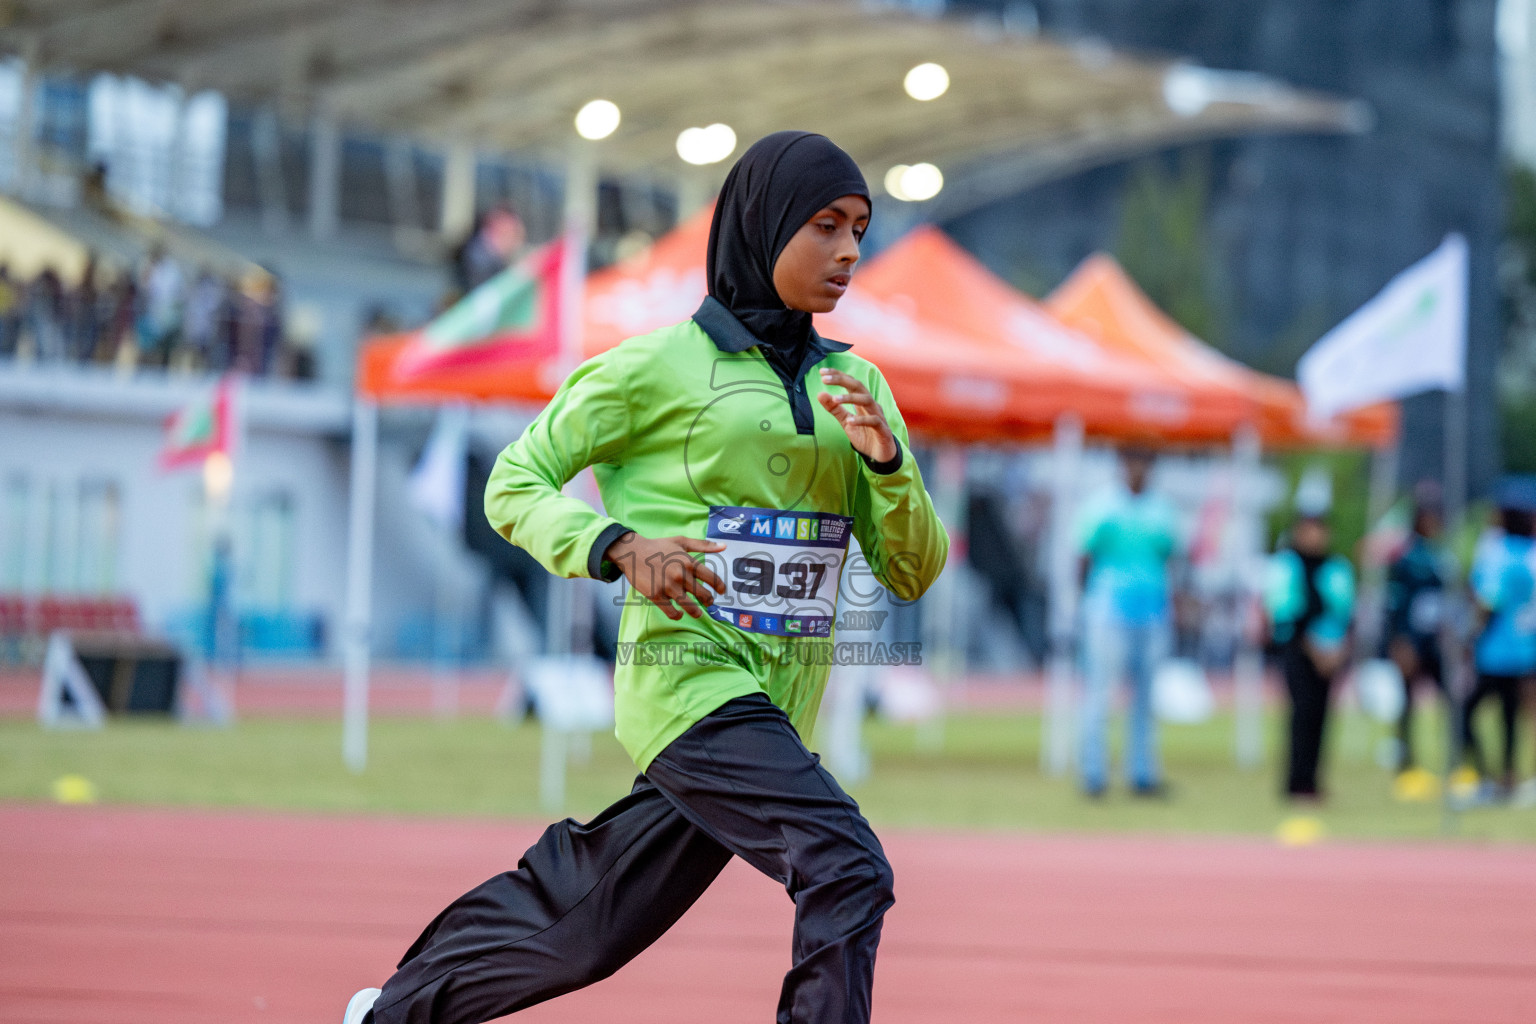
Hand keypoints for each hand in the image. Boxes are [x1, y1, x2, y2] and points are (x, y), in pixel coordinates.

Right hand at [605, 531, 725, 619]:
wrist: (633, 552)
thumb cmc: (658, 546)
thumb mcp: (681, 541)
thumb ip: (704, 545)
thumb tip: (724, 546)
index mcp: (689, 562)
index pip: (712, 578)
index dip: (720, 587)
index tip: (722, 591)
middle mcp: (681, 575)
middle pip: (704, 595)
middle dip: (709, 601)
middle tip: (708, 602)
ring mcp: (669, 587)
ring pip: (690, 607)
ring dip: (697, 613)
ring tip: (698, 613)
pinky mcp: (657, 596)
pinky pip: (672, 612)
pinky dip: (678, 616)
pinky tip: (679, 614)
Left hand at [817, 368, 896, 463]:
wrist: (880, 454)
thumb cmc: (864, 435)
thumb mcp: (845, 422)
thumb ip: (834, 409)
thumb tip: (820, 393)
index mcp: (861, 400)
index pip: (850, 382)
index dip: (837, 375)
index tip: (821, 372)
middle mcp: (871, 404)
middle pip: (858, 386)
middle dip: (841, 380)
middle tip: (825, 379)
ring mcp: (878, 415)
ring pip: (866, 400)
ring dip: (850, 398)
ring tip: (835, 399)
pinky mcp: (883, 429)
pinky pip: (874, 421)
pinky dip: (861, 420)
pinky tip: (850, 422)